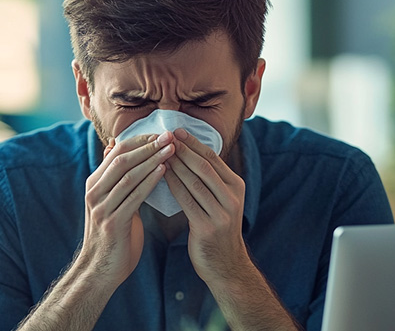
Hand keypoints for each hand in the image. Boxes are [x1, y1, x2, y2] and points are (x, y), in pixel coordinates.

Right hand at [78, 131, 174, 287]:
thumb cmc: (113, 235)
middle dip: (147, 145)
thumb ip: (115, 179)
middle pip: (122, 159)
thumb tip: (115, 149)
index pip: (117, 152)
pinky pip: (133, 197)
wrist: (101, 269)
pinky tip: (164, 172)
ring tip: (171, 149)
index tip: (161, 133)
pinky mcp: (112, 222)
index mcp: (95, 184)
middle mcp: (95, 192)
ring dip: (151, 160)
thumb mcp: (111, 202)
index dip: (139, 140)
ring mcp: (102, 207)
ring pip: (128, 175)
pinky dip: (149, 182)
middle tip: (169, 135)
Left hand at [162, 128, 248, 282]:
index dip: (194, 143)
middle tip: (163, 136)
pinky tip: (159, 177)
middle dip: (182, 149)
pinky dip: (172, 186)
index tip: (176, 130)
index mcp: (236, 186)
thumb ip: (211, 180)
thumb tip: (190, 153)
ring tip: (158, 153)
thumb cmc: (216, 229)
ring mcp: (222, 213)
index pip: (213, 158)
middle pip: (204, 166)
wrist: (225, 265)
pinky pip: (186, 201)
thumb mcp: (221, 201)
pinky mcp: (208, 227)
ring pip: (194, 182)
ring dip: (174, 165)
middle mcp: (232, 197)